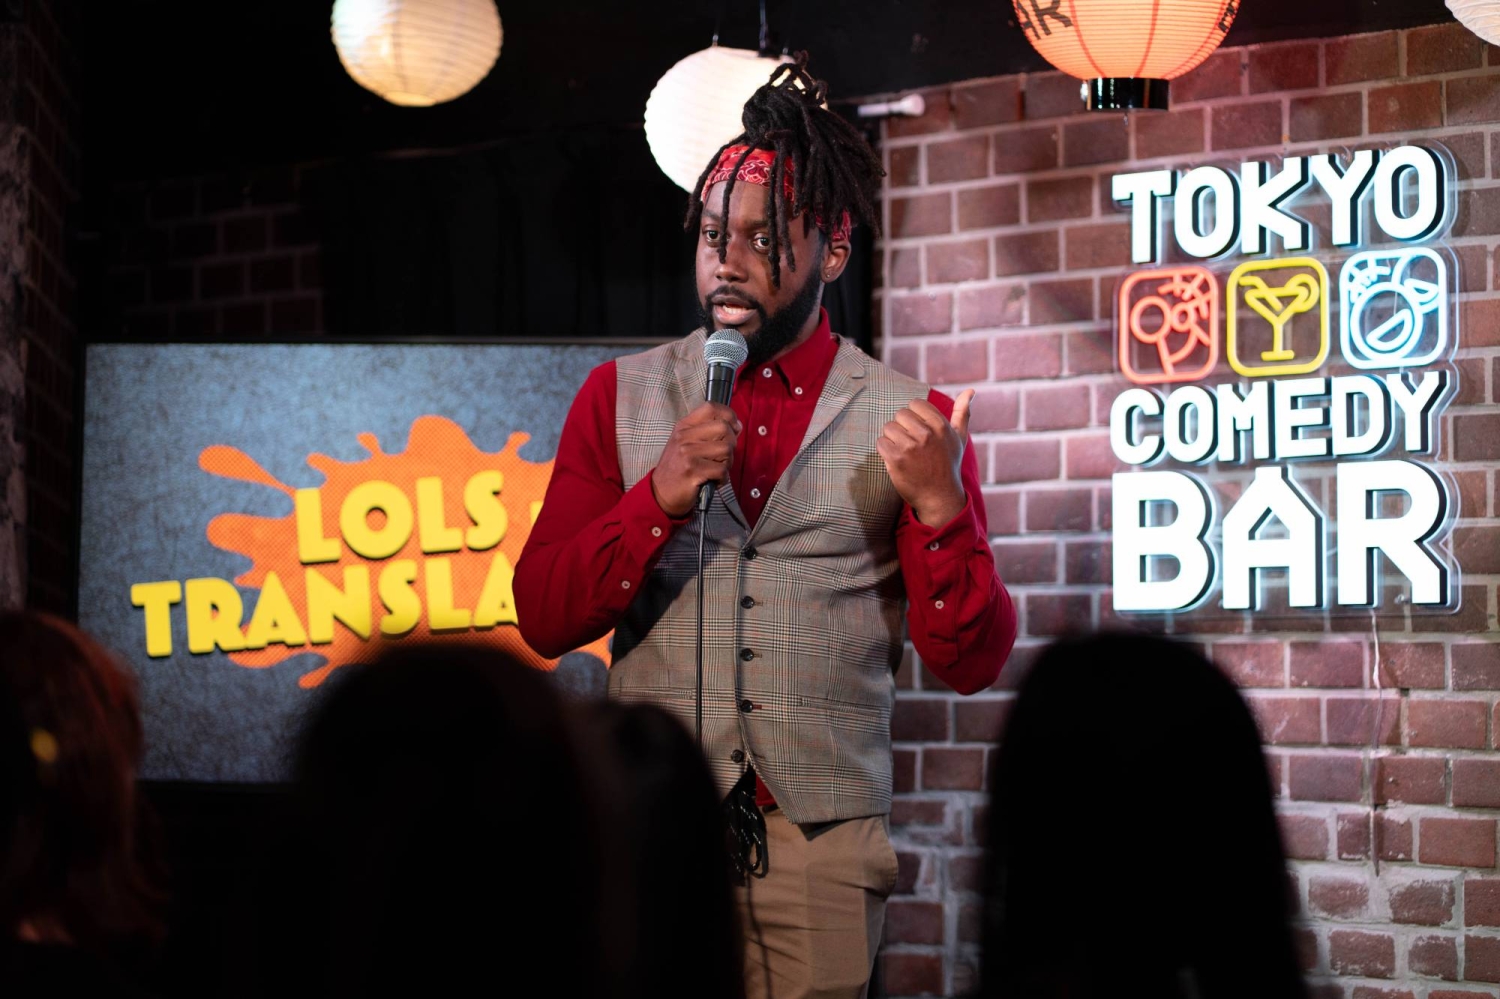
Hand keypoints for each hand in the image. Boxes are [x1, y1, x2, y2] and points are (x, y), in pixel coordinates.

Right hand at [651, 402, 740, 516]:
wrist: (660, 493)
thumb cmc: (677, 468)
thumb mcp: (686, 443)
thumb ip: (708, 432)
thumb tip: (737, 425)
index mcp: (683, 426)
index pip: (711, 408)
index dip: (729, 415)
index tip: (733, 428)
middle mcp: (684, 437)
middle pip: (724, 428)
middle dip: (732, 443)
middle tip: (724, 456)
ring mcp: (687, 453)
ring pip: (726, 449)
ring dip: (728, 463)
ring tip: (717, 469)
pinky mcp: (693, 471)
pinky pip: (722, 470)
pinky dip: (723, 478)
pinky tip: (714, 480)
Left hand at [877, 389, 972, 527]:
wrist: (939, 497)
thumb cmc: (948, 465)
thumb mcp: (959, 438)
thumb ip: (962, 413)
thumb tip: (971, 390)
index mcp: (941, 426)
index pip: (916, 404)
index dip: (914, 417)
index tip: (919, 431)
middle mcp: (926, 434)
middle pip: (900, 414)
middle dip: (903, 427)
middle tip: (911, 443)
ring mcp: (910, 447)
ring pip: (888, 427)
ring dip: (893, 439)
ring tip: (904, 452)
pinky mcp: (896, 460)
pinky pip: (881, 442)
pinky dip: (885, 450)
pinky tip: (896, 459)